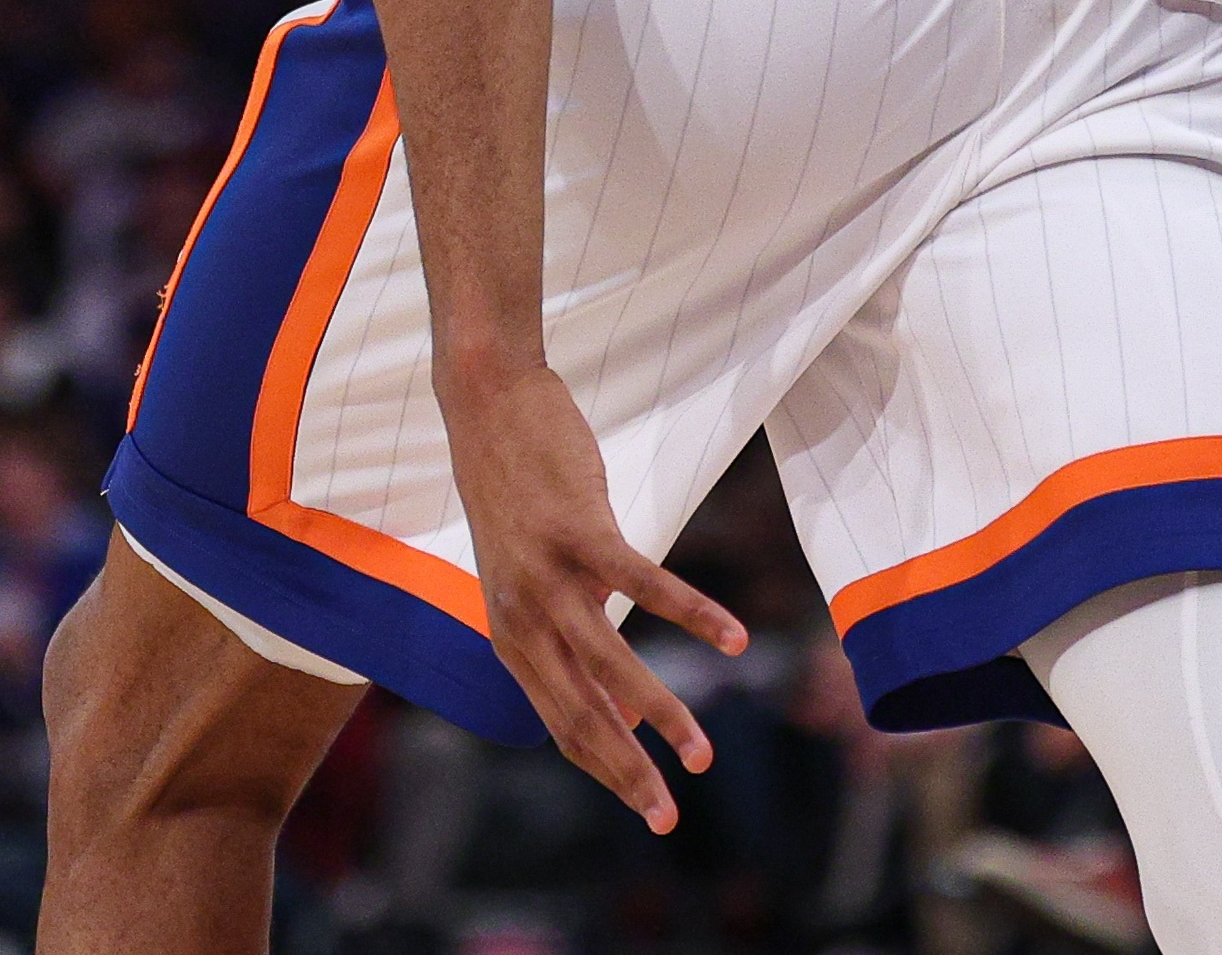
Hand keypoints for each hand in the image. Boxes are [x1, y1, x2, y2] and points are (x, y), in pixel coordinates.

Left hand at [447, 361, 746, 834]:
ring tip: (702, 754)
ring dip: (663, 714)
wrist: (487, 402)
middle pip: (580, 712)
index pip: (562, 722)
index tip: (649, 807)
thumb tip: (622, 704)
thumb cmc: (518, 489)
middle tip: (669, 819)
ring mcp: (548, 574)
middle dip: (628, 772)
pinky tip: (735, 640)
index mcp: (511, 633)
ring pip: (610, 664)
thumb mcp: (531, 575)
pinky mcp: (580, 530)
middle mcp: (522, 615)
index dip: (606, 768)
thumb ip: (567, 635)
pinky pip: (644, 585)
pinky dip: (693, 615)